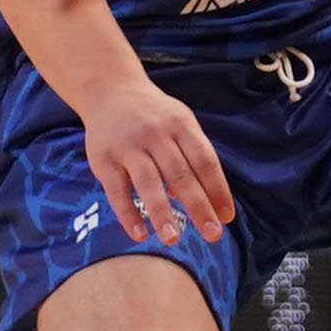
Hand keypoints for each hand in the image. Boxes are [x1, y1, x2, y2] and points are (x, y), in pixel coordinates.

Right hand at [73, 71, 231, 244]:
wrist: (110, 91)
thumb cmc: (154, 116)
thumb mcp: (179, 123)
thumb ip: (192, 157)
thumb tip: (204, 201)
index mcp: (181, 125)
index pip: (205, 160)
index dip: (218, 190)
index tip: (227, 217)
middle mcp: (156, 134)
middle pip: (181, 174)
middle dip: (198, 206)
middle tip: (213, 235)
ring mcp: (128, 146)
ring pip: (148, 183)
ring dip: (162, 213)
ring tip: (173, 240)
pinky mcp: (103, 159)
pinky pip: (117, 190)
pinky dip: (127, 213)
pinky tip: (139, 234)